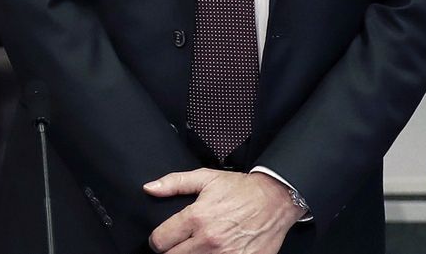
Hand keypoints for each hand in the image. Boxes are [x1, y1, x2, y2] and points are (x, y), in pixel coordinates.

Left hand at [143, 169, 298, 253]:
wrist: (275, 200)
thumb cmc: (241, 189)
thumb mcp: (206, 178)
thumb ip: (174, 183)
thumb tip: (149, 188)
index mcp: (197, 217)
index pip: (161, 240)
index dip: (158, 240)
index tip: (162, 240)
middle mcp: (209, 239)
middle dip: (172, 252)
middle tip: (179, 245)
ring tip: (197, 249)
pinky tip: (213, 253)